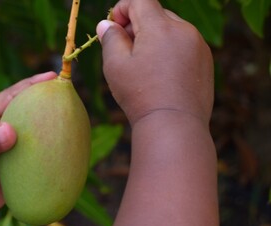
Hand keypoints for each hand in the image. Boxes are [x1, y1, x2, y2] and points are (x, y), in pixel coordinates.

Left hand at [0, 72, 56, 218]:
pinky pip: (39, 153)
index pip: (13, 95)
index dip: (32, 84)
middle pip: (29, 109)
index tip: (53, 77)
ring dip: (52, 124)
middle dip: (47, 98)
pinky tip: (67, 148)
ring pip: (36, 130)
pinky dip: (52, 149)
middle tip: (68, 92)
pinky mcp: (21, 163)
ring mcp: (13, 145)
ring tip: (74, 117)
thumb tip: (10, 131)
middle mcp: (4, 127)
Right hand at [97, 0, 213, 125]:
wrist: (174, 125)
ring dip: (155, 38)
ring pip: (171, 30)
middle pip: (157, 14)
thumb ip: (110, 38)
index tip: (114, 26)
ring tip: (144, 65)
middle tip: (125, 48)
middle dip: (138, 25)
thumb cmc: (140, 95)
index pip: (141, 0)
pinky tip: (161, 75)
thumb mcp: (115, 65)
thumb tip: (106, 24)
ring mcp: (198, 46)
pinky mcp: (205, 61)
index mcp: (161, 27)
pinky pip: (184, 45)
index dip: (123, 8)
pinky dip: (170, 51)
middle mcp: (184, 30)